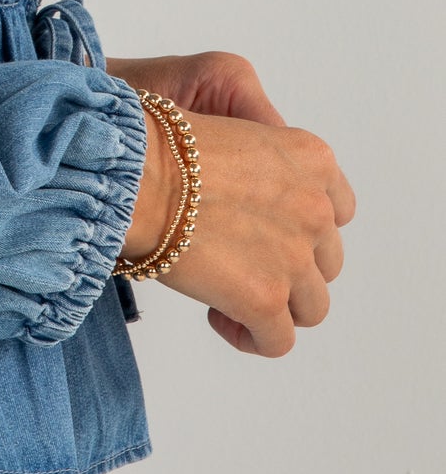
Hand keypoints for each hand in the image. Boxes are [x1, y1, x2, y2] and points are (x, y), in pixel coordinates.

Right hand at [106, 51, 355, 357]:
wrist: (136, 174)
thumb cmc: (161, 148)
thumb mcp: (231, 131)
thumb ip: (262, 168)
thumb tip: (249, 201)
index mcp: (310, 158)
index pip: (337, 208)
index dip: (302, 227)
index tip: (266, 231)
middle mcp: (315, 208)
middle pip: (325, 260)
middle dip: (288, 268)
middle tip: (240, 264)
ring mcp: (295, 257)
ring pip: (311, 306)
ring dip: (276, 306)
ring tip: (231, 299)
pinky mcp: (266, 298)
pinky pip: (277, 341)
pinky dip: (253, 338)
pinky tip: (221, 319)